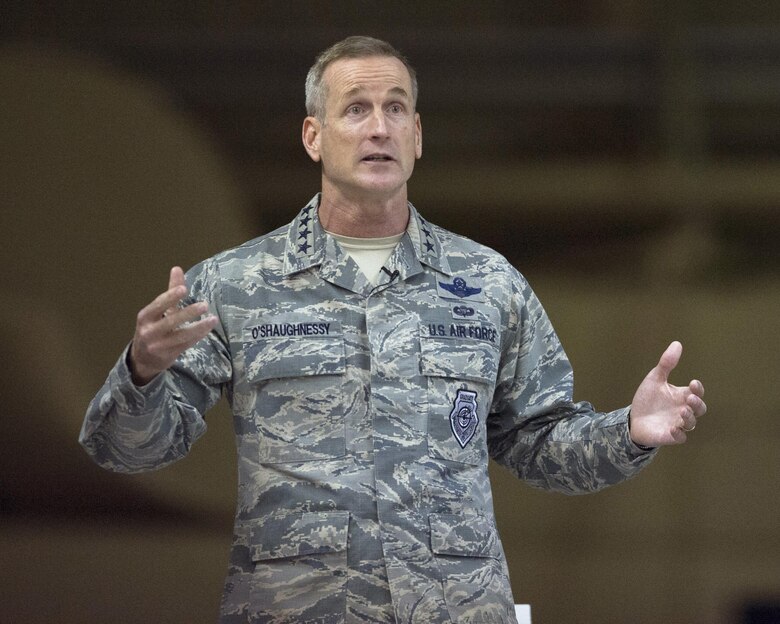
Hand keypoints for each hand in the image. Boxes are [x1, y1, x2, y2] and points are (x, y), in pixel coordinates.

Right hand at [128, 267, 218, 385]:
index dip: (170, 297)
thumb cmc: (152, 328)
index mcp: (145, 317)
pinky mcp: (168, 355)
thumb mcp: (155, 311)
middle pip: (170, 321)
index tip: (184, 289)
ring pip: (181, 335)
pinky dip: (198, 336)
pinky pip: (186, 344)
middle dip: (188, 313)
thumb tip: (177, 268)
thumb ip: (170, 291)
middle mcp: (149, 331)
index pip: (158, 305)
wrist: (142, 359)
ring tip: (213, 319)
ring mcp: (158, 345)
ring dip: (199, 327)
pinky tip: (208, 329)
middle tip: (205, 305)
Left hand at [629, 341, 706, 446]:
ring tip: (682, 411)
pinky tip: (673, 428)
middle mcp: (683, 410)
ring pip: (691, 423)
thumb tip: (677, 343)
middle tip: (690, 398)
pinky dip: (678, 434)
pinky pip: (680, 437)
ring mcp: (678, 424)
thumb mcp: (655, 379)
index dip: (698, 389)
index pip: (697, 392)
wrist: (633, 418)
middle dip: (698, 404)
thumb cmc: (647, 399)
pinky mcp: (670, 436)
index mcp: (682, 396)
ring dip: (689, 418)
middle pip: (699, 409)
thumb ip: (666, 364)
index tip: (693, 383)